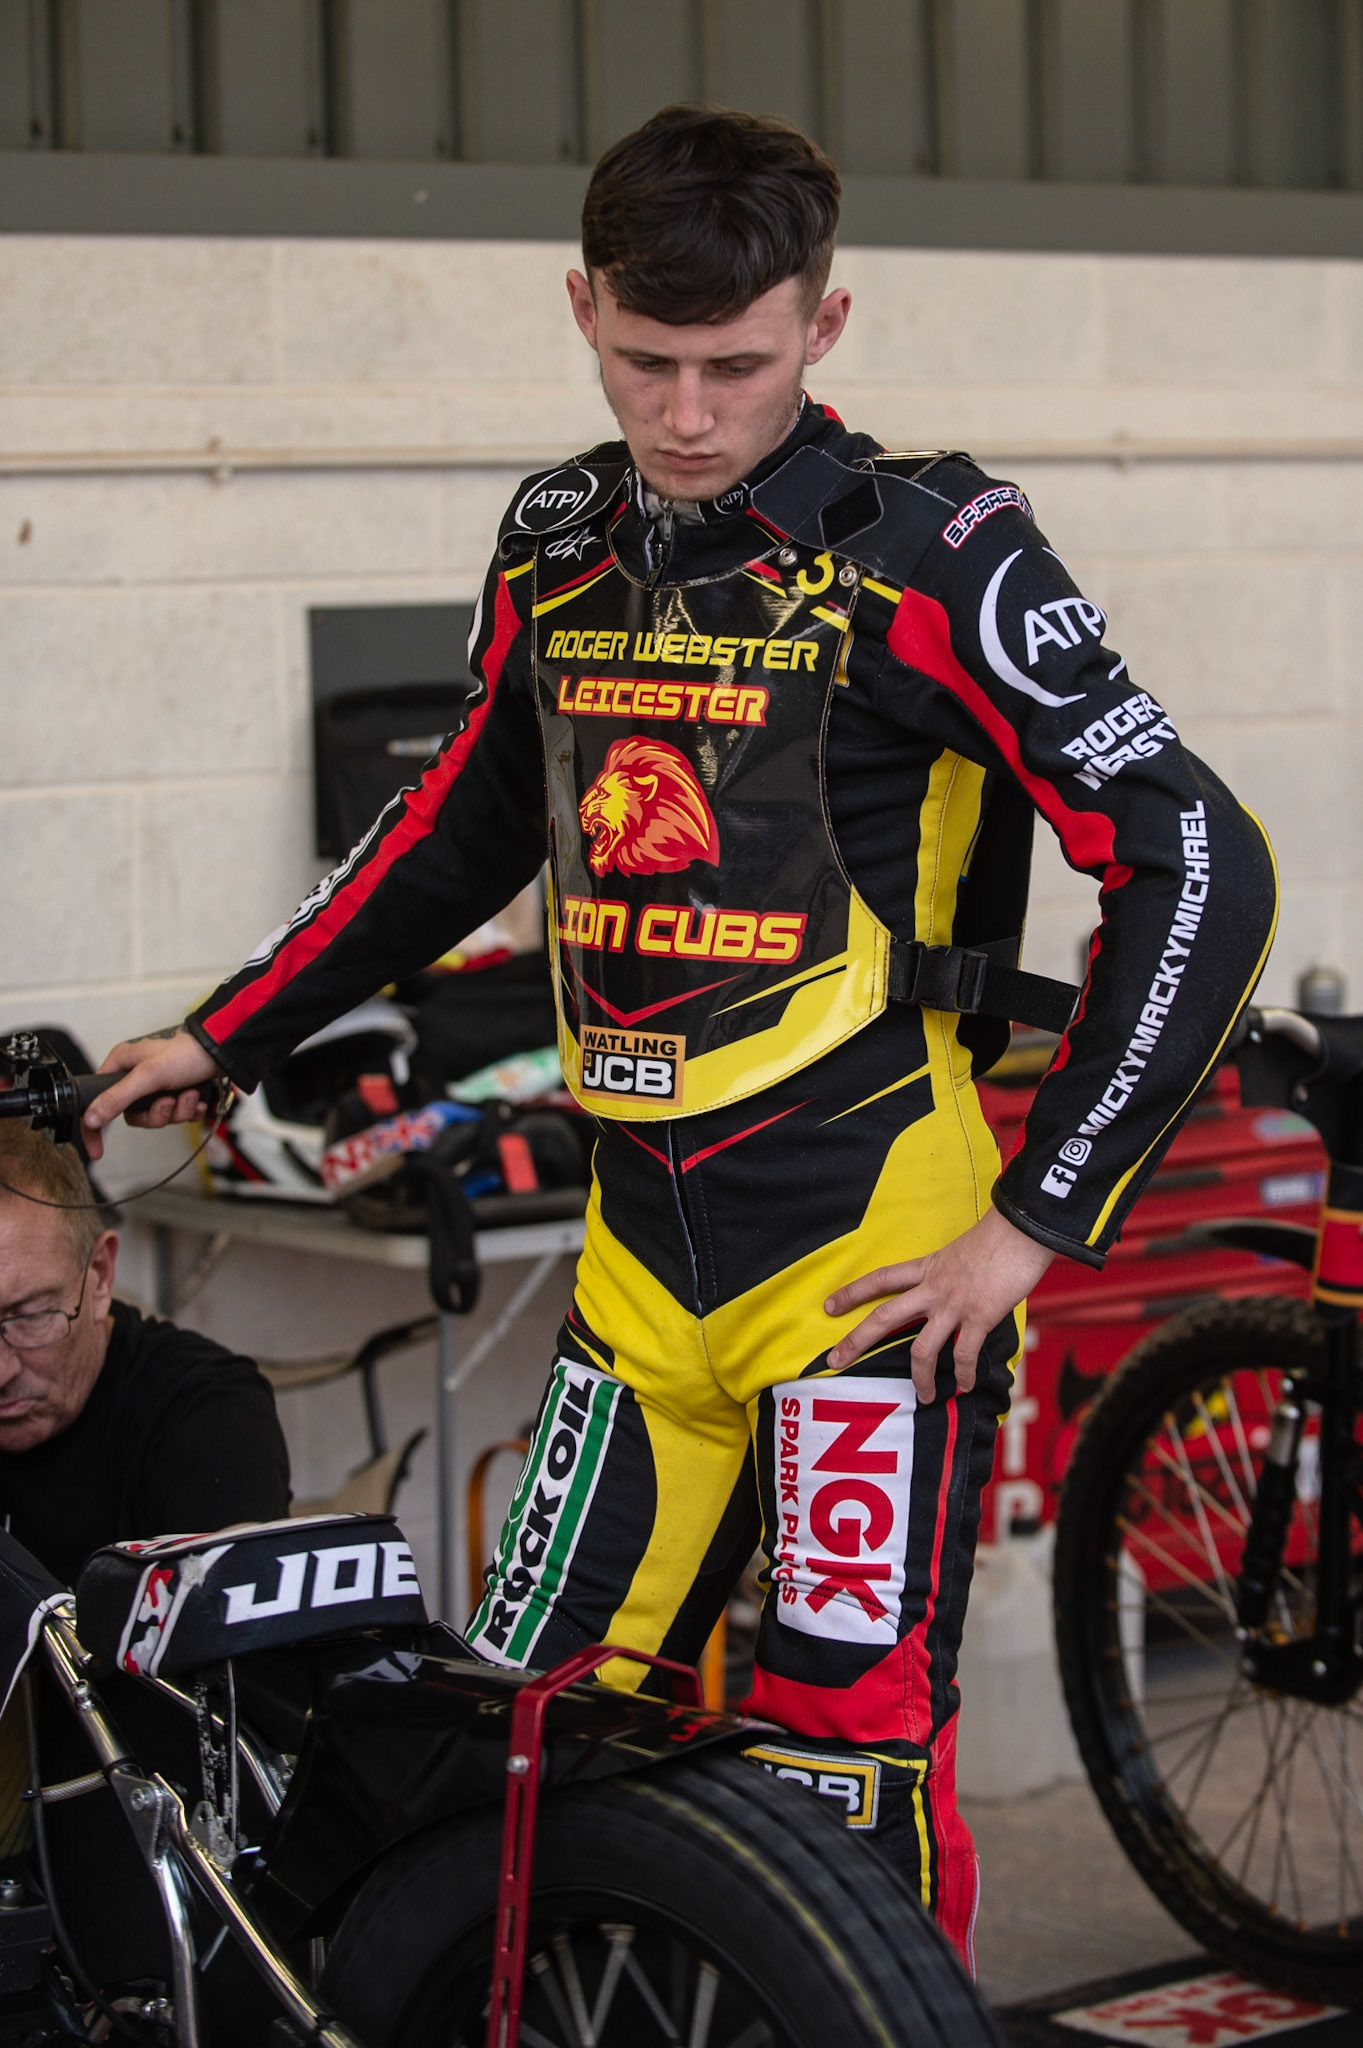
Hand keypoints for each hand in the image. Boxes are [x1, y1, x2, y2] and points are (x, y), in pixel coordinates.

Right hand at [82, 1028, 221, 1160]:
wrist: (224, 1053)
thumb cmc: (185, 1054)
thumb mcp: (147, 1076)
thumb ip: (118, 1098)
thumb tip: (90, 1119)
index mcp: (121, 1064)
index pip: (97, 1100)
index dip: (94, 1126)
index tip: (97, 1151)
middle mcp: (137, 1076)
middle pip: (134, 1115)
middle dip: (156, 1115)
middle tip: (169, 1102)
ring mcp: (158, 1087)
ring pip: (157, 1117)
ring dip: (177, 1111)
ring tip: (189, 1094)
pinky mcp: (178, 1094)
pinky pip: (176, 1116)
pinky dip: (189, 1110)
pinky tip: (197, 1098)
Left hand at [824, 1206, 1055, 1402]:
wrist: (1023, 1228)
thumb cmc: (1000, 1237)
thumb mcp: (963, 1251)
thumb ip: (952, 1273)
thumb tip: (957, 1289)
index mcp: (927, 1268)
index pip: (880, 1280)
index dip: (851, 1293)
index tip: (828, 1306)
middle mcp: (933, 1288)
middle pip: (883, 1317)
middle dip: (855, 1341)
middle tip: (834, 1361)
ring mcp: (954, 1304)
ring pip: (921, 1349)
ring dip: (920, 1379)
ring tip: (925, 1397)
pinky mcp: (979, 1317)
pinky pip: (963, 1355)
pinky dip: (963, 1375)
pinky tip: (965, 1386)